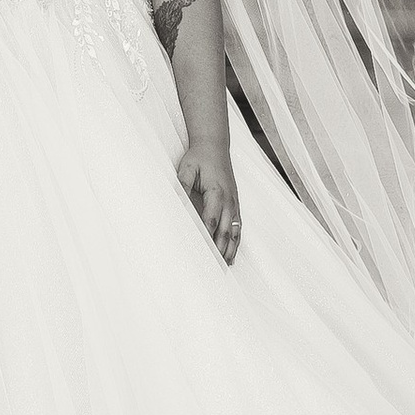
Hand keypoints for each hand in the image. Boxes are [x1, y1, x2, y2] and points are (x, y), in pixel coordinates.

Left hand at [175, 137, 240, 264]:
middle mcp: (229, 201)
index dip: (206, 238)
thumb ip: (182, 185)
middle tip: (212, 268)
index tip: (200, 252)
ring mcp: (234, 203)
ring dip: (230, 249)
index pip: (210, 220)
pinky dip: (236, 241)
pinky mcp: (236, 204)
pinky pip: (238, 227)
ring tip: (224, 266)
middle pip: (225, 231)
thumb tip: (176, 201)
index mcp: (216, 192)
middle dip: (219, 250)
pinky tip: (232, 252)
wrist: (215, 145)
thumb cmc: (199, 157)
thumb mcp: (187, 168)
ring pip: (234, 232)